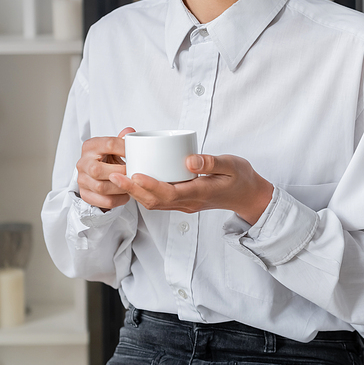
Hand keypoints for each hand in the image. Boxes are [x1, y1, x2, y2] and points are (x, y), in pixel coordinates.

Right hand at [76, 127, 135, 209]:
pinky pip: (104, 201)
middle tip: (134, 173)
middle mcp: (83, 163)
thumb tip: (130, 132)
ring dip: (120, 187)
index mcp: (90, 146)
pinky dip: (119, 199)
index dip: (125, 149)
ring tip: (132, 185)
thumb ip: (123, 139)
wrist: (95, 171)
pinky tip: (126, 194)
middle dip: (120, 172)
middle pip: (98, 170)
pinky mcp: (86, 194)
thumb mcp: (113, 145)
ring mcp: (82, 180)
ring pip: (101, 188)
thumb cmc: (107, 157)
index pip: (109, 144)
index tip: (137, 154)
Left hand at [110, 154, 273, 225]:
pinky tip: (135, 180)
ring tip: (118, 177)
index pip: (169, 193)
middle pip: (155, 201)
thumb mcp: (232, 165)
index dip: (149, 185)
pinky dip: (144, 192)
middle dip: (133, 189)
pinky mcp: (183, 202)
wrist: (249, 196)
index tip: (133, 174)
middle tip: (114, 175)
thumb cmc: (241, 178)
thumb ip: (212, 162)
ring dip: (135, 192)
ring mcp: (185, 205)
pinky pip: (159, 201)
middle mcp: (189, 203)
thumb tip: (188, 160)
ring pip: (154, 203)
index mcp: (200, 193)